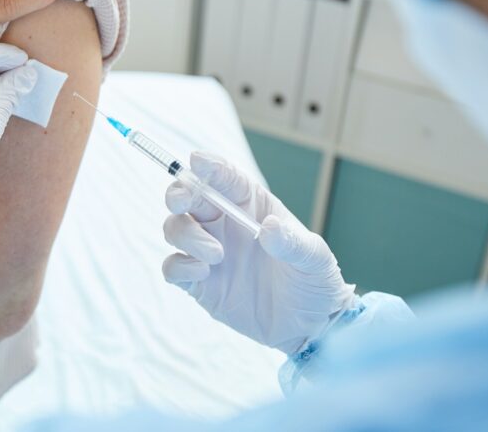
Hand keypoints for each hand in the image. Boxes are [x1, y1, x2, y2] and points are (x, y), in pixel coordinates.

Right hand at [162, 152, 355, 354]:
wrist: (309, 326)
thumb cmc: (314, 281)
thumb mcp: (315, 260)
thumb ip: (293, 243)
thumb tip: (268, 228)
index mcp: (251, 205)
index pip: (225, 177)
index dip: (209, 166)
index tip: (198, 161)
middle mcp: (224, 223)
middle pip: (187, 195)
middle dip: (178, 192)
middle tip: (181, 202)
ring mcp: (208, 252)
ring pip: (175, 227)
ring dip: (187, 235)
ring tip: (217, 255)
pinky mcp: (199, 283)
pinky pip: (172, 267)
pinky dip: (180, 267)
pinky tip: (203, 274)